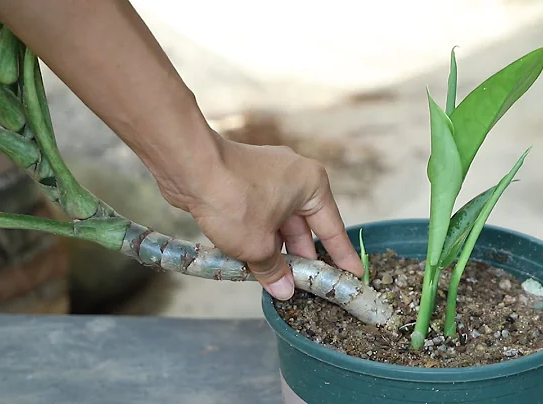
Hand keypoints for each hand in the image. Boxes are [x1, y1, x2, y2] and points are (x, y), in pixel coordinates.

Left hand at [160, 133, 364, 299]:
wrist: (189, 166)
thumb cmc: (232, 199)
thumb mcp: (257, 246)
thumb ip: (274, 270)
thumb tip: (284, 290)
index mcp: (312, 185)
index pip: (332, 229)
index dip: (341, 257)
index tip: (353, 274)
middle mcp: (295, 176)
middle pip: (304, 227)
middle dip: (300, 258)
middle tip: (305, 287)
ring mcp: (269, 176)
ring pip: (279, 222)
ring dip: (276, 250)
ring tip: (275, 280)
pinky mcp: (246, 180)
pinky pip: (261, 214)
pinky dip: (259, 236)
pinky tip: (253, 261)